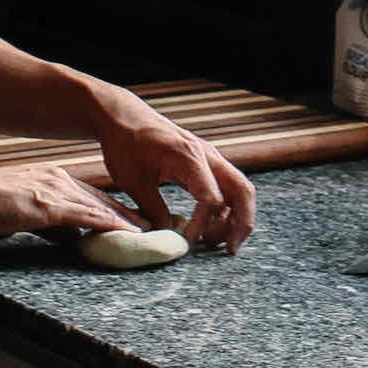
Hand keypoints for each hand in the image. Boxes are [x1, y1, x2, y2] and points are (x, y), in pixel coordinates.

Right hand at [0, 163, 147, 239]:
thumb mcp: (26, 214)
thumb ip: (51, 225)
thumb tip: (71, 237)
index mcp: (55, 180)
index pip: (93, 198)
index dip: (116, 210)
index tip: (136, 221)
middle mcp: (61, 181)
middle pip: (103, 201)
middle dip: (129, 215)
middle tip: (154, 226)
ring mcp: (56, 191)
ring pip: (100, 207)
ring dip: (126, 221)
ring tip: (148, 232)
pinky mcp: (49, 205)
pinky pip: (85, 216)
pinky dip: (107, 223)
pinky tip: (123, 230)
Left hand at [95, 89, 256, 253]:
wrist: (125, 118)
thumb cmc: (126, 144)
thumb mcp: (133, 181)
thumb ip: (153, 209)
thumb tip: (168, 236)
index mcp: (189, 157)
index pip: (211, 198)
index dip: (203, 225)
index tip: (187, 242)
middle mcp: (207, 155)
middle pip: (242, 190)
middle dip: (242, 223)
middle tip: (229, 249)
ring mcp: (209, 157)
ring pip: (239, 189)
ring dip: (236, 217)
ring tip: (216, 241)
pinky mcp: (205, 162)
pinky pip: (226, 186)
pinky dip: (226, 208)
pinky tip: (210, 226)